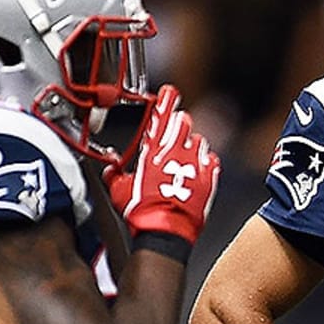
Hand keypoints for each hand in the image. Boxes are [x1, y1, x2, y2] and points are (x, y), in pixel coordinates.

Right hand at [107, 85, 219, 246]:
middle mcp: (175, 154)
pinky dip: (206, 160)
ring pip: (198, 142)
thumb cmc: (142, 212)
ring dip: (192, 143)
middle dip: (179, 122)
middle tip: (177, 123)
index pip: (160, 118)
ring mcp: (195, 166)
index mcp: (152, 152)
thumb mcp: (119, 190)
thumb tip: (111, 166)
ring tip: (185, 151)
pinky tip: (202, 164)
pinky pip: (212, 161)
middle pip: (183, 125)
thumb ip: (115, 173)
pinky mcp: (209, 180)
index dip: (166, 102)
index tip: (170, 93)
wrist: (166, 231)